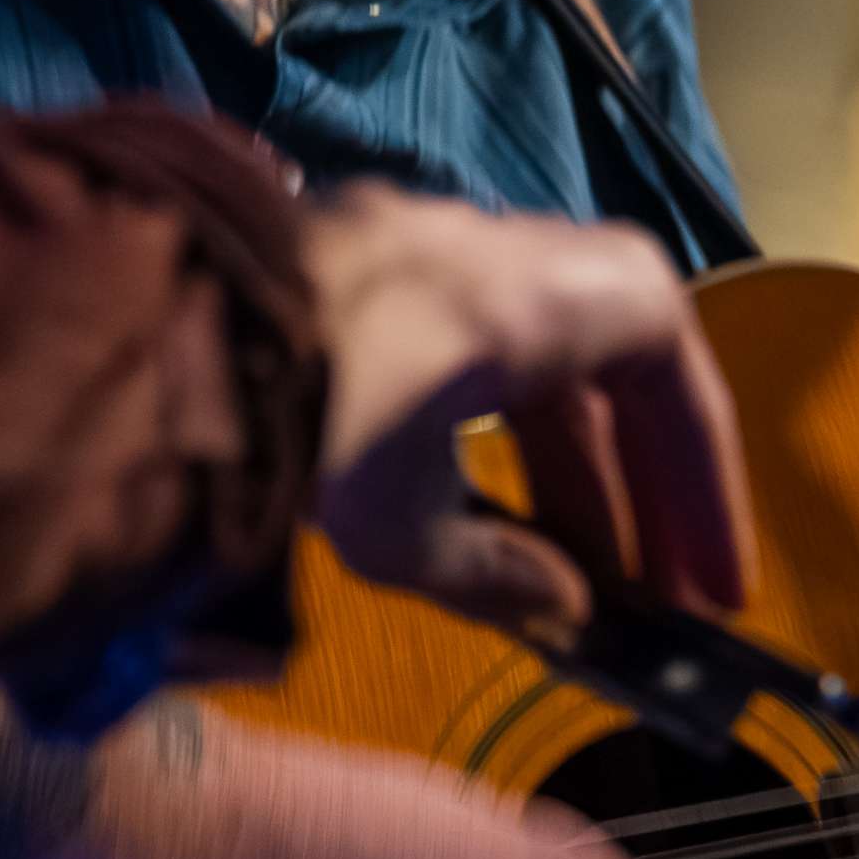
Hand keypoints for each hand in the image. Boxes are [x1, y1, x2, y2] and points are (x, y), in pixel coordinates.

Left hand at [300, 187, 753, 642]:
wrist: (148, 340)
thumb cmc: (300, 426)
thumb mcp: (404, 531)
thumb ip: (496, 576)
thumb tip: (565, 608)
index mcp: (532, 296)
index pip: (667, 356)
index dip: (700, 471)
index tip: (710, 572)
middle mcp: (488, 250)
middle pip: (608, 351)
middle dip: (638, 474)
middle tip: (657, 585)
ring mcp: (417, 250)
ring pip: (534, 348)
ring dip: (565, 458)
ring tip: (576, 577)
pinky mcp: (352, 267)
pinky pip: (469, 343)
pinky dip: (494, 426)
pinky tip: (481, 517)